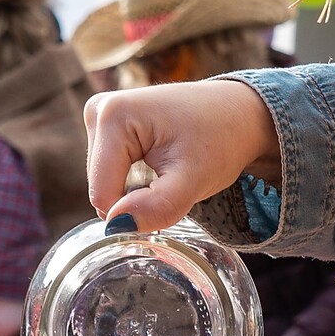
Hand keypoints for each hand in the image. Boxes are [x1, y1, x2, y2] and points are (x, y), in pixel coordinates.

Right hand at [84, 81, 280, 229]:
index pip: (102, 193)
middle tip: (174, 180)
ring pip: (104, 182)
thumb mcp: (196, 177)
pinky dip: (132, 179)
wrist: (237, 112)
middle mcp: (98, 111)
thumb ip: (159, 204)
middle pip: (101, 187)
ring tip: (168, 168)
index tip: (173, 196)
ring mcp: (99, 116)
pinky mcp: (105, 125)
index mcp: (112, 116)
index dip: (136, 211)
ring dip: (135, 190)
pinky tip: (158, 163)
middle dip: (136, 198)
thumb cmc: (220, 138)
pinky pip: (108, 171)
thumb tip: (116, 224)